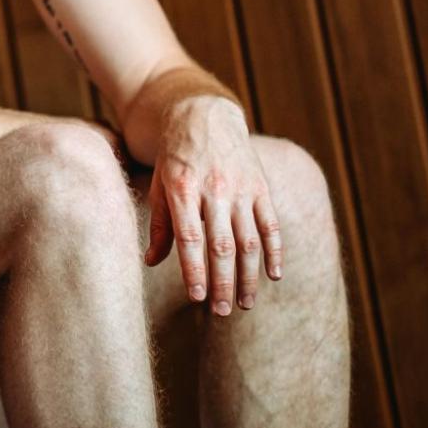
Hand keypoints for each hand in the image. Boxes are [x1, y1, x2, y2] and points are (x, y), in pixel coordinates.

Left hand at [144, 96, 280, 313]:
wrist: (202, 116)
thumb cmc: (174, 158)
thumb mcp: (158, 186)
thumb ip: (160, 225)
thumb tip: (151, 263)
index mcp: (183, 190)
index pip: (190, 238)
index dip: (195, 270)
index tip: (197, 298)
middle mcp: (214, 189)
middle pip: (222, 245)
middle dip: (222, 282)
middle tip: (221, 311)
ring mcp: (241, 188)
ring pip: (249, 239)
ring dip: (249, 275)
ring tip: (244, 303)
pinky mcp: (261, 186)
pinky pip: (271, 224)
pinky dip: (275, 251)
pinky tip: (274, 276)